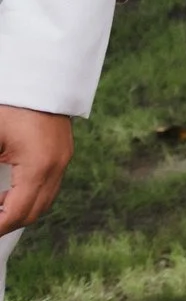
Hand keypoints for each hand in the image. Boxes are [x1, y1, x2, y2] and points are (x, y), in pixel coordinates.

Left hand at [0, 106, 72, 235]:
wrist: (39, 76)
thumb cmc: (10, 106)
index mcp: (38, 166)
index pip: (16, 213)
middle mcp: (56, 166)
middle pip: (34, 212)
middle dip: (7, 223)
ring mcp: (63, 158)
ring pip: (44, 200)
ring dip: (19, 210)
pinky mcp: (63, 151)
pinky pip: (49, 185)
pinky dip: (29, 196)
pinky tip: (9, 192)